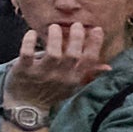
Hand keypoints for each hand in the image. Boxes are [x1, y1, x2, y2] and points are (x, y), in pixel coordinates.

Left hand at [4, 18, 119, 113]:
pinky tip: (31, 33)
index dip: (94, 44)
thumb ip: (88, 74)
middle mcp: (60, 77)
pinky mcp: (24, 71)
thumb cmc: (51, 92)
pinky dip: (29, 42)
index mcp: (74, 79)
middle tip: (76, 25)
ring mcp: (42, 74)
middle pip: (72, 55)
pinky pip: (27, 54)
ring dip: (55, 38)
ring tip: (55, 27)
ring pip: (53, 54)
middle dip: (76, 38)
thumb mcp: (72, 85)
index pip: (89, 61)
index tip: (96, 29)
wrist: (27, 106)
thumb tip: (108, 67)